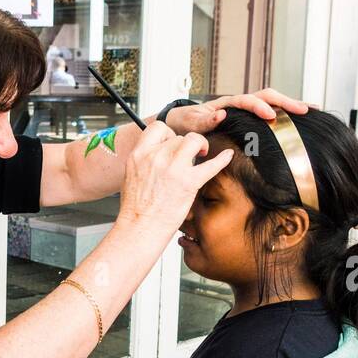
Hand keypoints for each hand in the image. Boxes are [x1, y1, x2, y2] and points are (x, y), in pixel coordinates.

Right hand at [116, 123, 233, 235]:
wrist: (138, 230)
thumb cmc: (135, 210)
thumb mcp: (130, 177)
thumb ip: (144, 162)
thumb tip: (155, 155)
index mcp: (139, 155)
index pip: (158, 128)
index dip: (169, 134)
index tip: (172, 144)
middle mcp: (155, 157)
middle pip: (178, 137)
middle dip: (184, 146)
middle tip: (188, 157)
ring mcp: (173, 168)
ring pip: (194, 141)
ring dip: (200, 146)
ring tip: (202, 155)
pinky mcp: (188, 182)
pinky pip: (211, 164)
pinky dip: (222, 160)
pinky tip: (227, 157)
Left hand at [167, 88, 310, 135]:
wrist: (179, 123)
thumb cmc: (184, 123)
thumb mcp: (189, 123)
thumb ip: (204, 121)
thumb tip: (222, 115)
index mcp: (226, 103)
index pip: (247, 101)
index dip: (259, 107)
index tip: (270, 116)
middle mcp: (238, 103)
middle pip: (267, 96)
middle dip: (286, 102)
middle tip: (304, 110)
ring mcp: (244, 110)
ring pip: (271, 102)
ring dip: (290, 105)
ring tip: (311, 110)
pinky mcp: (247, 118)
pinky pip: (268, 113)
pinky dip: (284, 115)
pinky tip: (298, 121)